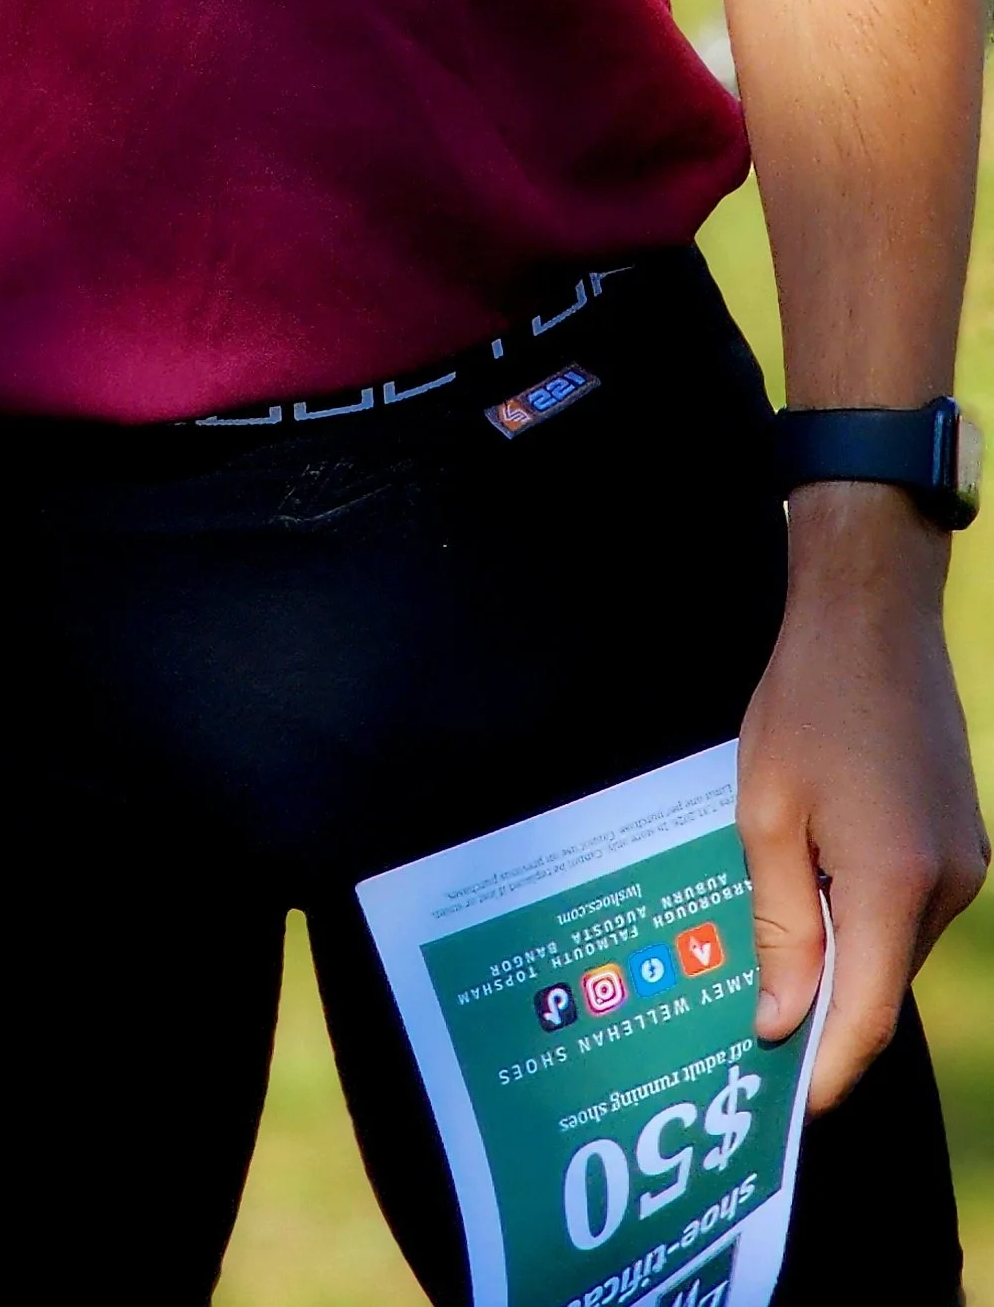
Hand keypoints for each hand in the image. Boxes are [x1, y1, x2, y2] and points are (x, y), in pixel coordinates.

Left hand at [739, 486, 986, 1108]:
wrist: (874, 612)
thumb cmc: (807, 701)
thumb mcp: (766, 813)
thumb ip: (779, 925)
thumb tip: (782, 1023)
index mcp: (895, 883)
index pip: (866, 1018)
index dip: (826, 1070)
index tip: (784, 1105)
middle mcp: (948, 884)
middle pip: (881, 983)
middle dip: (822, 1010)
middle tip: (752, 1023)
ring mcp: (965, 860)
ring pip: (894, 945)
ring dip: (842, 951)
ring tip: (771, 943)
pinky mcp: (963, 837)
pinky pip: (909, 904)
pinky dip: (864, 910)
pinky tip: (813, 882)